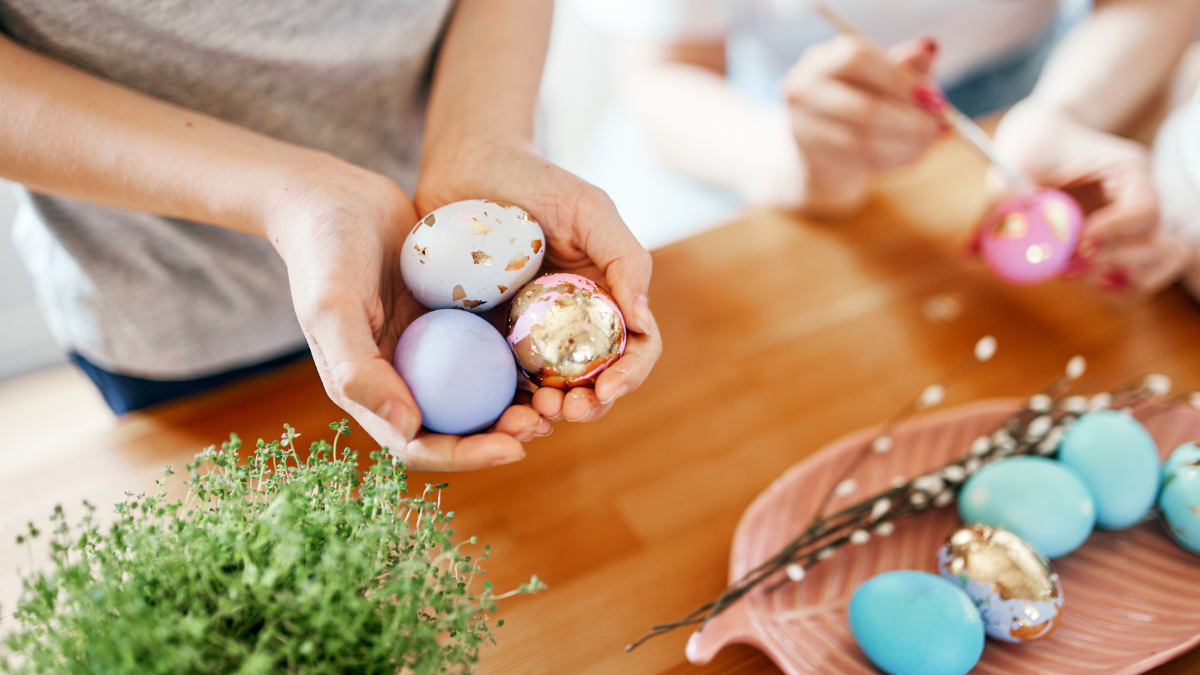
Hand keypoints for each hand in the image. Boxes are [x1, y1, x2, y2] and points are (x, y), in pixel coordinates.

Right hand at [266, 156, 545, 470]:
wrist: (333, 194)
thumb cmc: (324, 252)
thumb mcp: (333, 309)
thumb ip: (359, 371)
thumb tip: (408, 428)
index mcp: (367, 389)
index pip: (419, 443)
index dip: (466, 456)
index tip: (514, 450)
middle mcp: (401, 377)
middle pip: (457, 426)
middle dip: (502, 436)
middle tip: (544, 422)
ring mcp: (428, 348)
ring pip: (478, 391)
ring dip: (517, 402)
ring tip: (555, 397)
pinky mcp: (450, 318)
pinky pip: (487, 347)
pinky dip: (516, 357)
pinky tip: (550, 351)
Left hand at [415, 138, 660, 425]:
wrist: (466, 163)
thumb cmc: (534, 180)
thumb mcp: (589, 209)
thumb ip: (625, 259)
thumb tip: (643, 322)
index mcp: (606, 298)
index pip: (633, 349)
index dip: (628, 376)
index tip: (607, 390)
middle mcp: (571, 323)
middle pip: (592, 382)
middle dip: (586, 406)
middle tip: (563, 410)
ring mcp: (527, 334)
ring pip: (546, 392)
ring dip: (545, 414)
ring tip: (529, 416)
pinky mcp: (484, 338)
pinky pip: (498, 381)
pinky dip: (503, 404)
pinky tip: (495, 412)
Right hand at [782, 35, 943, 216]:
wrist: (828, 143)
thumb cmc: (863, 100)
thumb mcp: (885, 77)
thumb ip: (907, 65)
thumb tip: (929, 49)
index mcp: (823, 59)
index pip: (858, 60)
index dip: (898, 79)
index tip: (933, 98)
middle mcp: (804, 89)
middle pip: (862, 108)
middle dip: (909, 121)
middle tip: (938, 126)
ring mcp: (803, 126)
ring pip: (863, 141)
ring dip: (906, 144)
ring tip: (930, 141)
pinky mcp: (811, 158)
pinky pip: (861, 162)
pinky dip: (894, 158)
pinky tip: (912, 153)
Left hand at [992, 101, 1190, 295]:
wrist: (1040, 135)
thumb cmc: (1032, 141)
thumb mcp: (1015, 162)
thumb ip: (999, 203)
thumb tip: (972, 253)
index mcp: (1127, 171)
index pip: (1142, 209)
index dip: (1113, 232)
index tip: (1078, 244)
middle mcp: (1137, 199)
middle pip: (1150, 242)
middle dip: (1110, 260)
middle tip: (1064, 266)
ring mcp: (1131, 225)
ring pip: (1153, 262)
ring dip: (1119, 277)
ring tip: (1070, 274)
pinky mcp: (1118, 244)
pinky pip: (1136, 274)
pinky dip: (1119, 285)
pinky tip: (1084, 280)